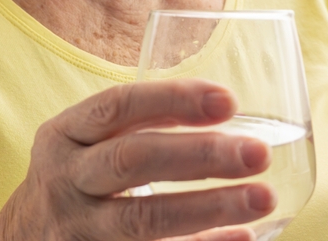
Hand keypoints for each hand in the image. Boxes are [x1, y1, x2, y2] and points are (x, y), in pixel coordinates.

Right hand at [0, 80, 275, 240]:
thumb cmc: (76, 178)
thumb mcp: (85, 141)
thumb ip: (139, 122)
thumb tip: (225, 107)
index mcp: (64, 136)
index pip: (119, 106)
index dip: (174, 100)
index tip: (229, 101)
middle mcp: (66, 181)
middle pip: (133, 161)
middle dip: (200, 155)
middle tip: (258, 153)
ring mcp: (77, 230)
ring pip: (143, 219)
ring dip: (209, 208)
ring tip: (263, 197)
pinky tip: (242, 237)